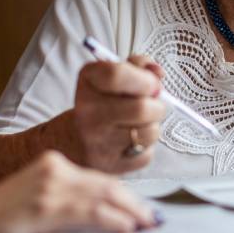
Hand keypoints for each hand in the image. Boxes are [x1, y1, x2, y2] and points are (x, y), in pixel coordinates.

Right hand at [0, 151, 158, 232]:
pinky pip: (89, 212)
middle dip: (133, 203)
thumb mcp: (36, 203)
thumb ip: (65, 204)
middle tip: (153, 218)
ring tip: (146, 224)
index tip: (142, 208)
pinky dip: (113, 220)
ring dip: (130, 212)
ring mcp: (48, 187)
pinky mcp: (44, 207)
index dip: (125, 194)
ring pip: (103, 196)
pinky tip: (127, 227)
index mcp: (51, 164)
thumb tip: (101, 218)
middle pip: (106, 184)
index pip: (98, 178)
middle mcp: (53, 169)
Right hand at [71, 55, 165, 172]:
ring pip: (149, 132)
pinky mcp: (109, 166)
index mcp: (88, 81)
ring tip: (142, 123)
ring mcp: (96, 142)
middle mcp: (88, 112)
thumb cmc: (104, 101)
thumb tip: (158, 73)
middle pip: (141, 108)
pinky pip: (146, 155)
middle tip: (152, 105)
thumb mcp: (114, 74)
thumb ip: (139, 66)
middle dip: (157, 106)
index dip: (144, 78)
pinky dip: (146, 148)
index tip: (151, 83)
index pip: (116, 74)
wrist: (75, 140)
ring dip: (154, 126)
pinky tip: (132, 141)